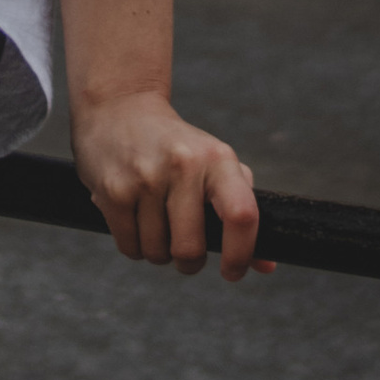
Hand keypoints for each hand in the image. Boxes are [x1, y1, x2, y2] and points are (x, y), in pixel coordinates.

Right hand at [70, 85, 270, 282]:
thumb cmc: (178, 147)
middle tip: (185, 249)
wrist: (119, 108)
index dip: (240, 254)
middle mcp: (183, 165)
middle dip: (189, 262)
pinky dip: (134, 246)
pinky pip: (130, 248)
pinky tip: (135, 220)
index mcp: (217, 158)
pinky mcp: (114, 191)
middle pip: (191, 249)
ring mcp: (146, 177)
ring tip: (156, 224)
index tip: (231, 271)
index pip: (242, 215)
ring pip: (157, 253)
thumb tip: (265, 264)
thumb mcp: (215, 165)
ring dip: (158, 252)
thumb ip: (242, 208)